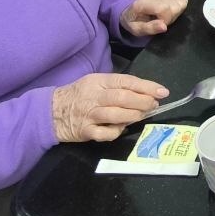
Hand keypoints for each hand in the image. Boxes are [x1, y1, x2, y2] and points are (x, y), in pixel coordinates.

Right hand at [52, 73, 168, 142]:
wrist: (52, 111)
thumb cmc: (80, 95)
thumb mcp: (95, 82)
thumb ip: (117, 86)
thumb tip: (144, 93)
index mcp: (99, 81)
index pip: (126, 81)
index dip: (146, 86)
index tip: (162, 92)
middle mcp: (95, 96)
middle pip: (123, 98)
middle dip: (143, 102)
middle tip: (153, 105)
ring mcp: (89, 114)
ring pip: (116, 115)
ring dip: (133, 116)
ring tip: (140, 115)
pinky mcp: (85, 131)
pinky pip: (105, 133)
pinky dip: (117, 132)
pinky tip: (120, 129)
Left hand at [121, 0, 187, 35]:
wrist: (130, 8)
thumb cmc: (133, 21)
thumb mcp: (136, 29)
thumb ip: (150, 28)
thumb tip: (164, 27)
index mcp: (144, 2)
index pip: (165, 9)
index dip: (166, 20)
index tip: (159, 24)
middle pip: (175, 6)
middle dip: (171, 17)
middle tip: (161, 20)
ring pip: (181, 2)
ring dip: (175, 12)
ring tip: (165, 15)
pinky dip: (178, 6)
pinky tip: (169, 9)